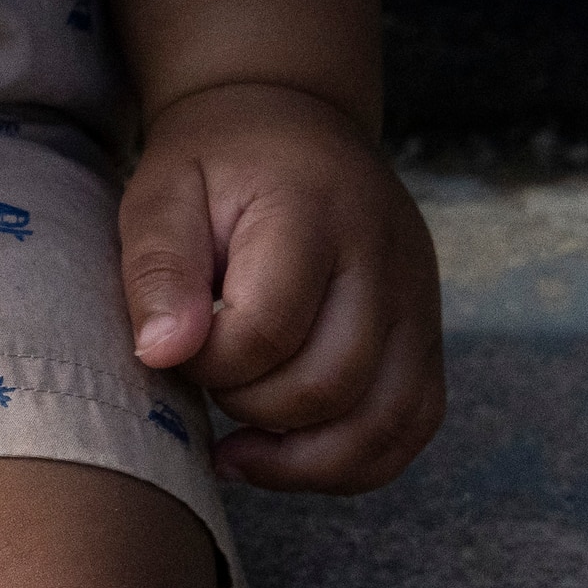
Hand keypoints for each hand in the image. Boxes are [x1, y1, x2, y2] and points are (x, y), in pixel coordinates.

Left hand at [115, 79, 446, 493]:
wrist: (295, 125)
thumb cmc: (218, 168)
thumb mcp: (163, 194)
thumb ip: (158, 269)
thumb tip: (162, 354)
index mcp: (314, 211)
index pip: (269, 329)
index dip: (211, 363)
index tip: (178, 347)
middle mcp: (385, 258)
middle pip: (330, 384)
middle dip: (253, 408)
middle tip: (212, 381)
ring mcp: (418, 301)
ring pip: (383, 422)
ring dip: (303, 458)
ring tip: (243, 447)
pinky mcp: (429, 336)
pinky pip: (411, 426)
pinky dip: (352, 462)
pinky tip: (290, 454)